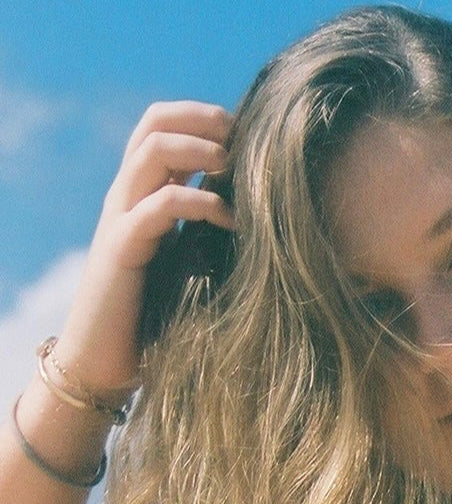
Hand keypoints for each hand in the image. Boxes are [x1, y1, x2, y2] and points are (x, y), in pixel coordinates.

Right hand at [55, 101, 235, 392]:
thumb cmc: (156, 319)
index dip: (202, 116)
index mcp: (143, 195)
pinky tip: (230, 219)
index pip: (162, 127)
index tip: (248, 130)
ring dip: (198, 148)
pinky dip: (198, 203)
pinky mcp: (122, 250)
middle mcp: (127, 198)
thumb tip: (271, 224)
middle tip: (244, 134)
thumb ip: (212, 236)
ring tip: (234, 163)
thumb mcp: (190, 265)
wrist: (104, 362)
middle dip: (202, 119)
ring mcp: (120, 219)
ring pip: (151, 153)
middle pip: (154, 125)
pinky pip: (156, 208)